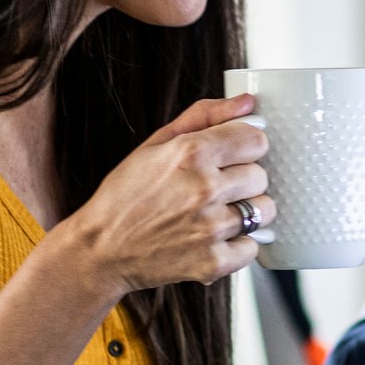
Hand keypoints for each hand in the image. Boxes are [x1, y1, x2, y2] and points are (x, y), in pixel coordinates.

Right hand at [65, 94, 276, 295]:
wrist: (100, 250)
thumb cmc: (126, 195)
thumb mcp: (156, 143)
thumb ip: (204, 116)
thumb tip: (247, 102)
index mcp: (191, 153)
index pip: (256, 140)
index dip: (244, 148)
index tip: (230, 157)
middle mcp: (204, 189)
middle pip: (262, 175)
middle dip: (242, 180)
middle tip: (212, 190)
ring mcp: (210, 228)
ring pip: (264, 211)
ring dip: (246, 212)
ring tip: (214, 214)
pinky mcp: (213, 262)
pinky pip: (252, 246)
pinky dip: (238, 245)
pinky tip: (212, 239)